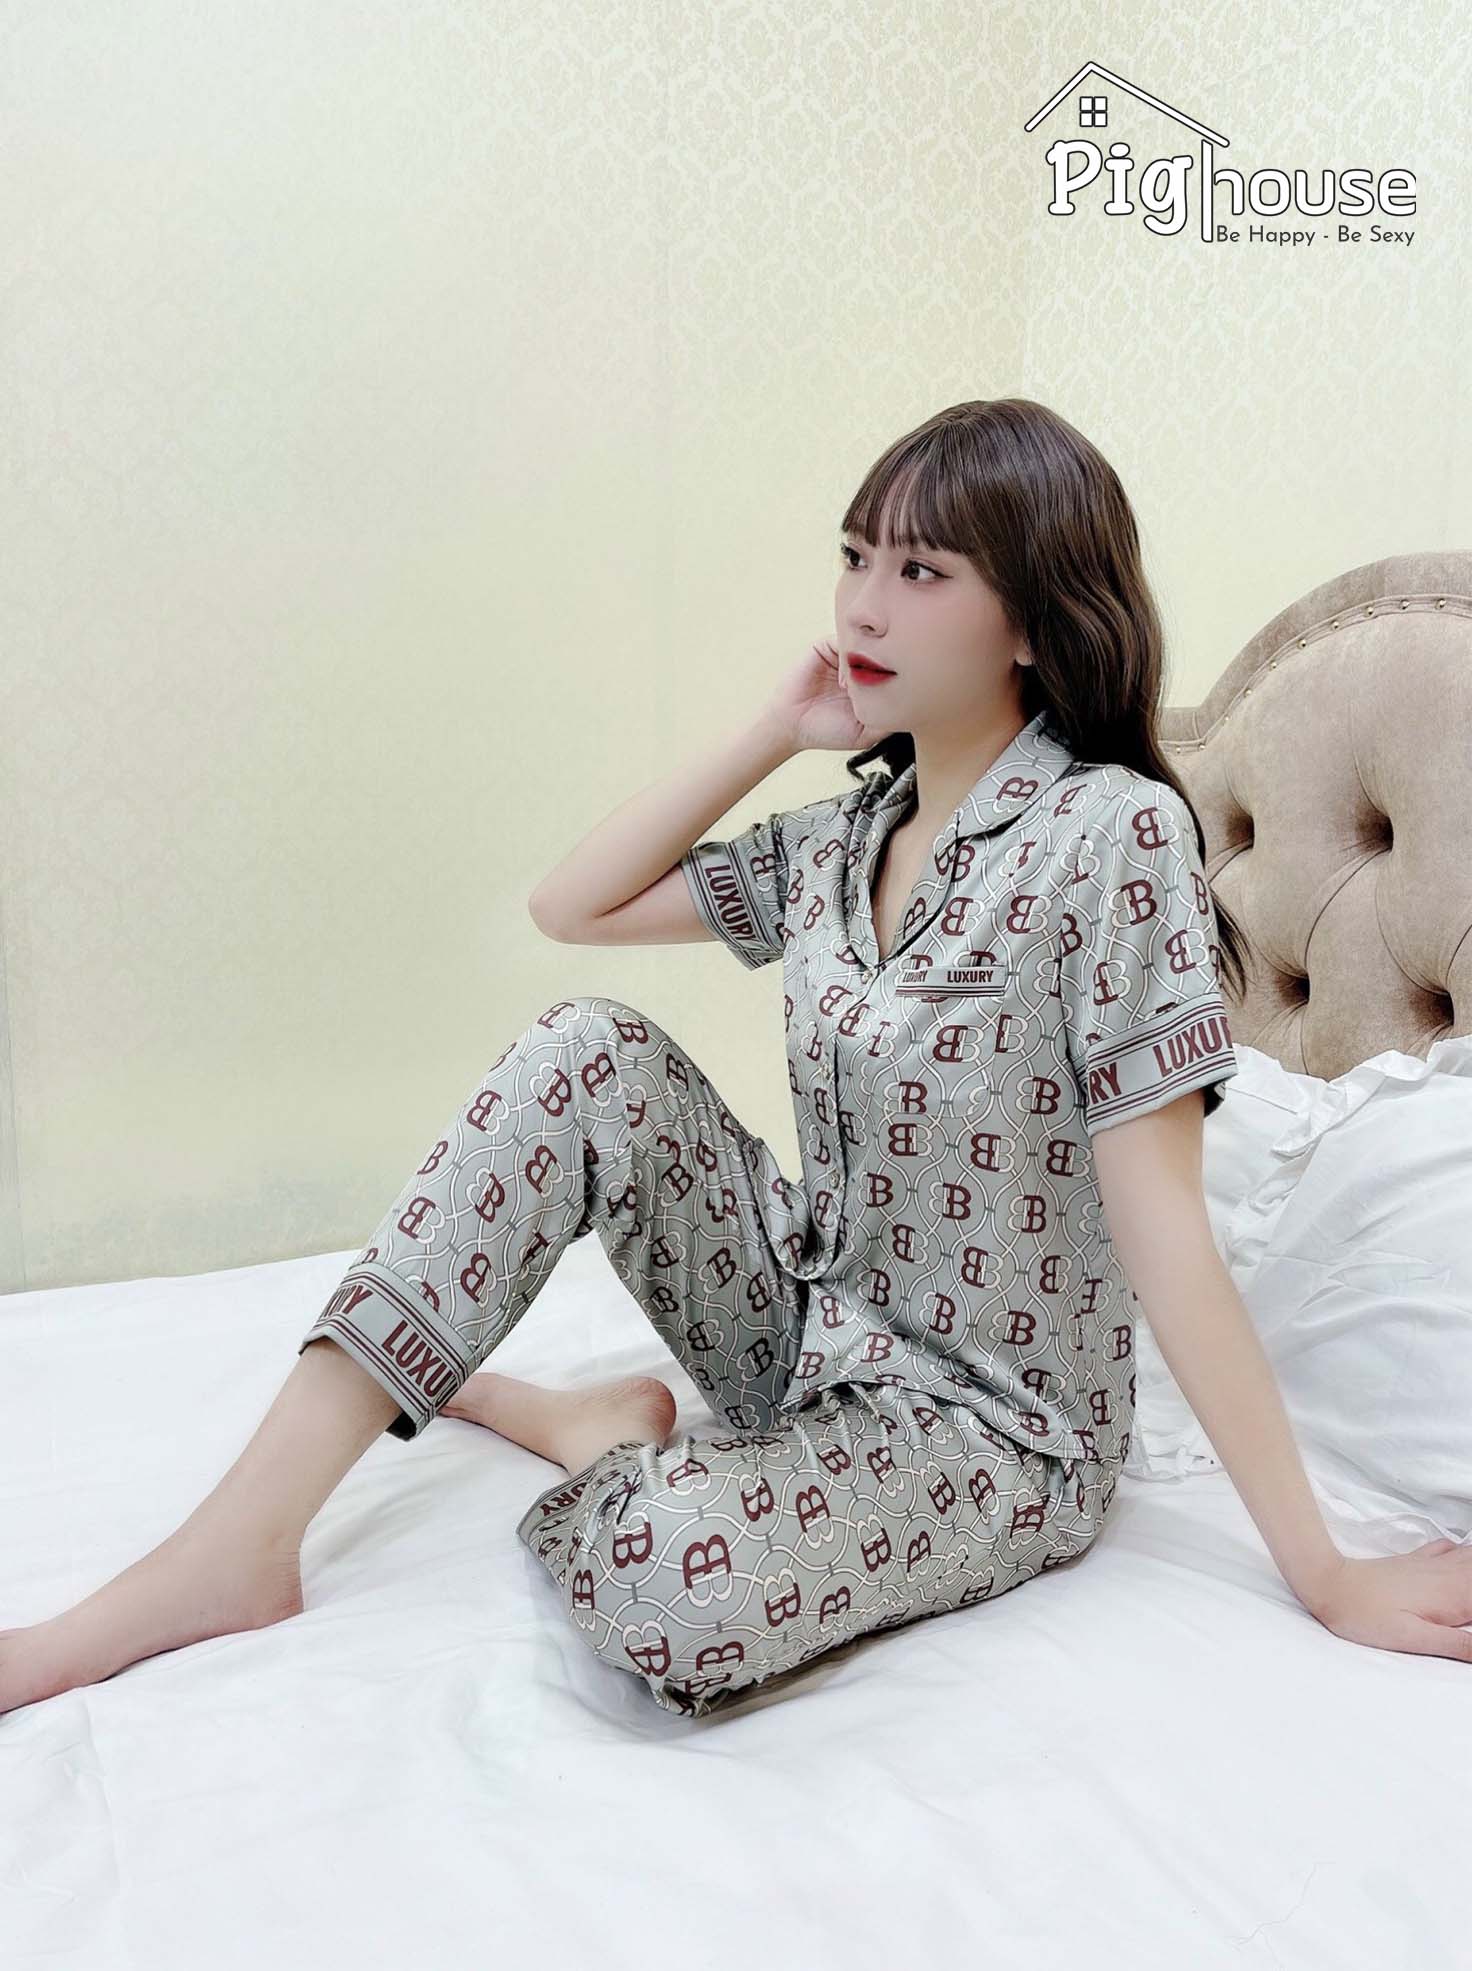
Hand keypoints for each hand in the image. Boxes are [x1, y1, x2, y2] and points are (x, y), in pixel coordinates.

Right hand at [760, 638, 900, 754]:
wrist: (793, 726)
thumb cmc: (829, 732)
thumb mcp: (868, 732)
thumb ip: (890, 720)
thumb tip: (916, 705)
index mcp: (874, 681)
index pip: (897, 666)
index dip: (903, 675)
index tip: (901, 692)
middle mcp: (862, 664)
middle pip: (884, 650)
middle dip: (886, 665)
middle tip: (881, 687)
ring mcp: (845, 653)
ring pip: (866, 643)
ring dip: (865, 664)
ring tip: (857, 690)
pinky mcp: (827, 646)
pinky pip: (844, 641)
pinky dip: (848, 659)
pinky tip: (844, 683)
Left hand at [1305, 1538, 1471, 1661]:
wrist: (1332, 1584)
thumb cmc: (1368, 1617)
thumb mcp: (1415, 1640)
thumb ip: (1460, 1646)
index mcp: (1454, 1596)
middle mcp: (1449, 1574)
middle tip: (1468, 1613)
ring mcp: (1433, 1564)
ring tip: (1468, 1590)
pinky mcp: (1417, 1560)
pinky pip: (1452, 1548)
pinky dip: (1467, 1552)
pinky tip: (1465, 1556)